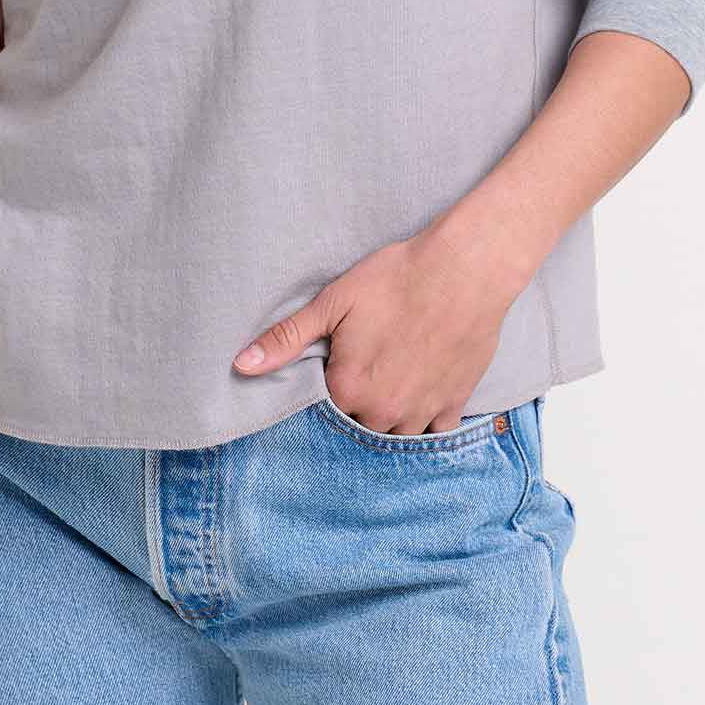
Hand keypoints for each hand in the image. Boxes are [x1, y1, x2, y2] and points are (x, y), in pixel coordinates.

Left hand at [230, 223, 514, 434]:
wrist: (463, 270)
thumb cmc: (396, 279)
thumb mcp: (333, 302)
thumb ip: (287, 339)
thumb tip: (241, 365)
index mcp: (348, 389)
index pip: (322, 409)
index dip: (327, 387)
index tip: (335, 366)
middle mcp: (383, 412)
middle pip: (358, 425)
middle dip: (357, 405)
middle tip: (366, 368)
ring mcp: (421, 413)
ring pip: (394, 433)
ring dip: (388, 417)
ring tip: (390, 381)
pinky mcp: (453, 404)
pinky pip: (433, 434)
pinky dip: (425, 422)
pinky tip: (420, 397)